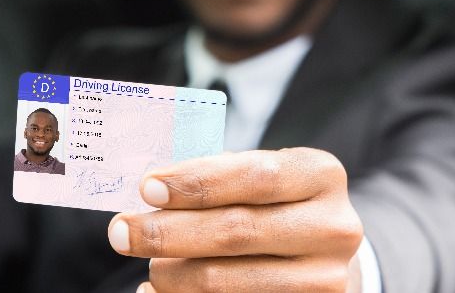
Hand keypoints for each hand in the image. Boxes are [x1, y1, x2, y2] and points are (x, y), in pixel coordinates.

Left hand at [107, 147, 363, 292]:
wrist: (325, 259)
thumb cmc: (277, 208)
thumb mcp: (263, 178)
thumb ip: (218, 176)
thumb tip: (150, 189)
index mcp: (322, 175)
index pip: (254, 175)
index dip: (196, 182)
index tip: (146, 188)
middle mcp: (334, 228)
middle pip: (236, 231)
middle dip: (168, 232)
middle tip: (120, 232)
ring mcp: (326, 279)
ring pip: (227, 281)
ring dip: (171, 274)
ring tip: (147, 266)